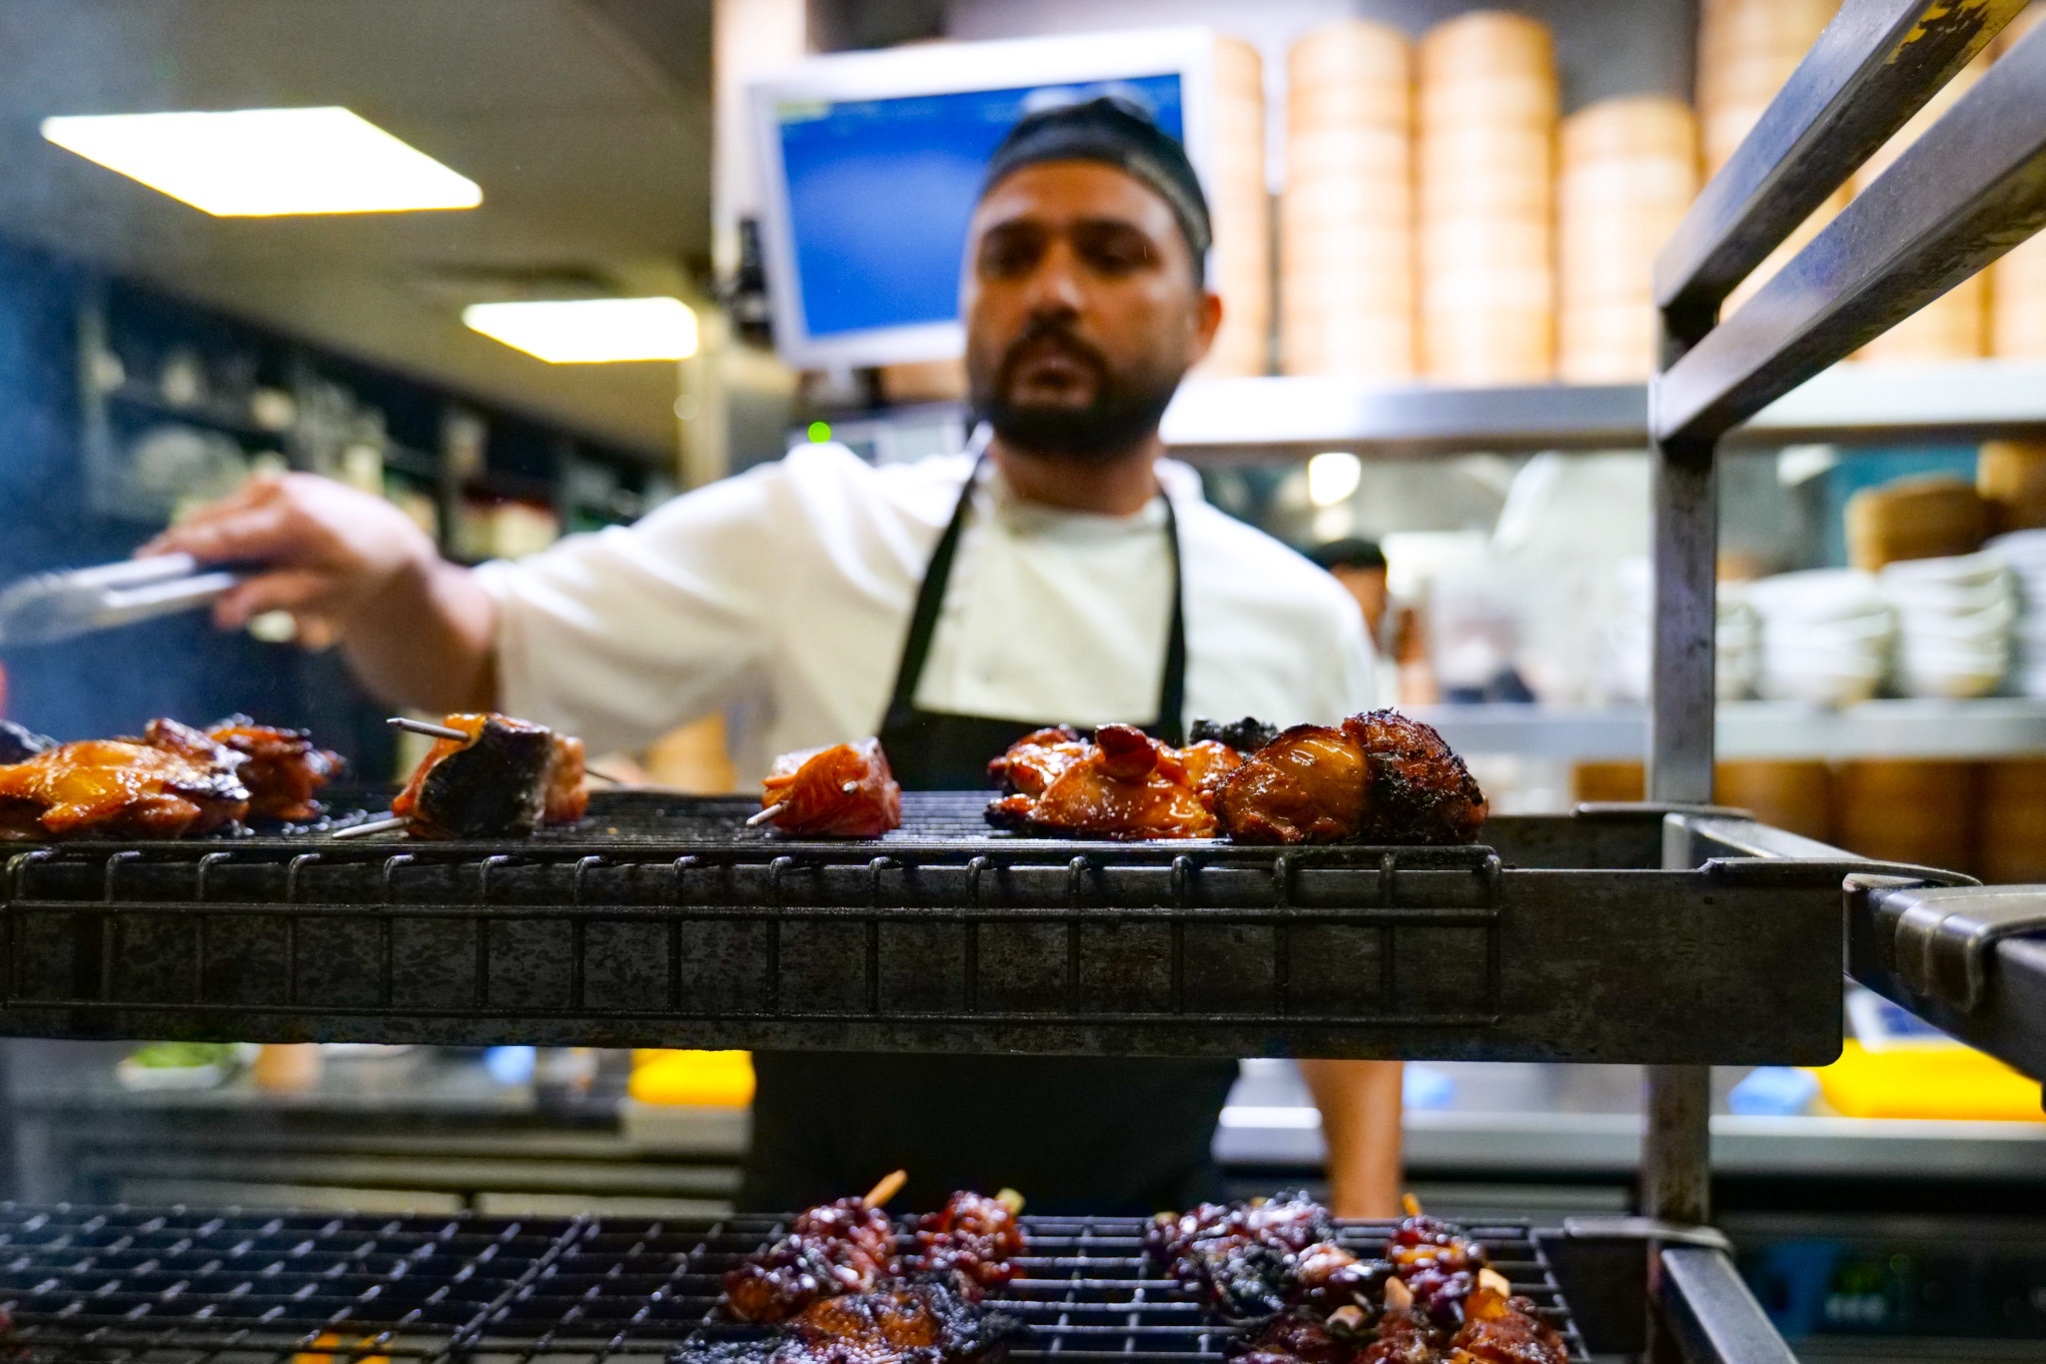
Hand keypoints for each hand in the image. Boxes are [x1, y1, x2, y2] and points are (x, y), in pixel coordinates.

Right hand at [140, 471, 440, 643]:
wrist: (388, 541)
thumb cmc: (356, 574)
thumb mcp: (321, 594)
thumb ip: (269, 599)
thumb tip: (221, 615)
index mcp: (294, 518)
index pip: (224, 536)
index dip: (180, 551)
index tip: (145, 566)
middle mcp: (279, 491)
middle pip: (209, 522)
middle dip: (178, 550)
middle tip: (145, 580)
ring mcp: (271, 483)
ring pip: (214, 516)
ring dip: (198, 545)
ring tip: (177, 576)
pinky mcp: (265, 485)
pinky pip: (227, 513)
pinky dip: (216, 536)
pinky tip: (211, 561)